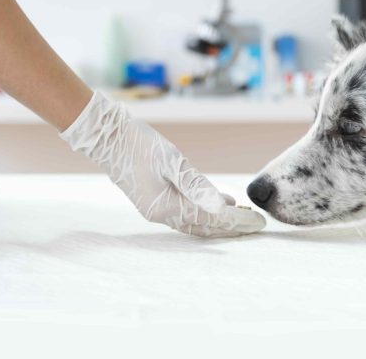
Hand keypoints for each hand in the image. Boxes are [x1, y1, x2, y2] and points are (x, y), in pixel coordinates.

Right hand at [60, 92, 265, 236]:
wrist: (106, 137)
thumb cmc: (139, 144)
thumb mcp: (172, 161)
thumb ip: (198, 185)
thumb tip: (224, 206)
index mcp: (166, 208)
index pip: (211, 220)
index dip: (237, 222)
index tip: (260, 221)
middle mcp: (161, 215)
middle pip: (204, 228)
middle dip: (231, 227)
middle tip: (257, 224)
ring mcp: (154, 210)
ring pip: (194, 223)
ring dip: (217, 222)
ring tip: (242, 216)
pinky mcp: (152, 201)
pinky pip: (184, 214)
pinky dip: (202, 213)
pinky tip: (216, 204)